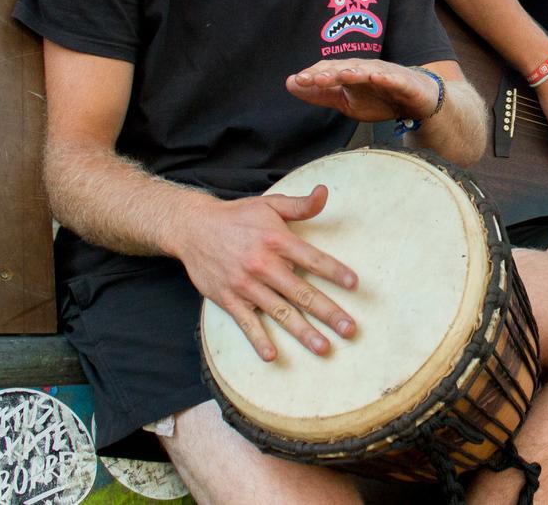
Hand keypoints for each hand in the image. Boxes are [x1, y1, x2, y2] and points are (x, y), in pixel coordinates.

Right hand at [176, 185, 357, 361]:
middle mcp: (263, 264)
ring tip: (324, 348)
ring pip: (280, 312)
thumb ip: (300, 205)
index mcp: (277, 240)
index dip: (334, 271)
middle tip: (350, 329)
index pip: (312, 258)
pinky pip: (246, 323)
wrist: (192, 228)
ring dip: (303, 332)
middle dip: (328, 312)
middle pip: (301, 292)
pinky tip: (272, 355)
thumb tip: (324, 192)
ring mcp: (245, 285)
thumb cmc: (238, 217)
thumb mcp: (269, 204)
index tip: (354, 284)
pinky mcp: (228, 299)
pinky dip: (259, 339)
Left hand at [286, 59, 438, 121]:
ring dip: (353, 72)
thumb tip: (290, 83)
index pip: (328, 70)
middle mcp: (365, 69)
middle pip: (345, 68)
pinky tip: (376, 77)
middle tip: (313, 79)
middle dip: (329, 73)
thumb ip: (319, 94)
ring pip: (367, 71)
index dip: (313, 74)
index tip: (297, 81)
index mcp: (349, 73)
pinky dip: (385, 77)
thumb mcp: (345, 102)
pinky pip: (393, 79)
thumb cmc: (379, 98)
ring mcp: (385, 73)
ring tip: (340, 75)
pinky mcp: (403, 82)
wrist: (415, 102)